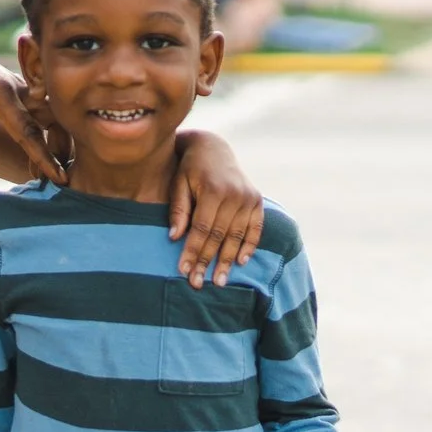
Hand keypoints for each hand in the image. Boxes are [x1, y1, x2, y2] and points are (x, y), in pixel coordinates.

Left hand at [0, 16, 64, 183]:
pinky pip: (34, 102)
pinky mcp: (7, 80)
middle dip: (60, 145)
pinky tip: (43, 135)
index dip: (44, 157)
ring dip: (53, 132)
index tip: (59, 178)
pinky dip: (42, 120)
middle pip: (48, 118)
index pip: (27, 131)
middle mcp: (12, 85)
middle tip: (65, 173)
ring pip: (44, 109)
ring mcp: (12, 81)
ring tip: (57, 159)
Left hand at [168, 130, 261, 288]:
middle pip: (219, 236)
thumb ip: (178, 210)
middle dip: (207, 261)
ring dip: (227, 260)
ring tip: (218, 281)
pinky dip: (249, 246)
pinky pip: (256, 229)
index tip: (184, 270)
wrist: (213, 148)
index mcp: (212, 189)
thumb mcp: (178, 183)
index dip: (193, 251)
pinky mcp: (257, 201)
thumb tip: (173, 237)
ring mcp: (248, 198)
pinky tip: (240, 262)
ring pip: (237, 236)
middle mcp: (234, 194)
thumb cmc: (189, 168)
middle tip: (198, 283)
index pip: (201, 228)